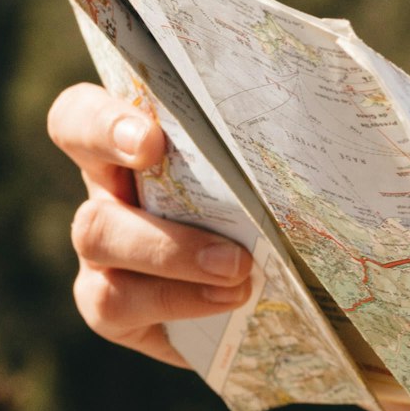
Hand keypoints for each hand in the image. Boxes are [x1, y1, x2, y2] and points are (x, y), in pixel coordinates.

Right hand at [47, 83, 252, 370]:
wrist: (277, 270)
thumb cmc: (268, 192)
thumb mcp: (268, 157)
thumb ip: (275, 132)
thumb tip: (329, 102)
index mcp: (130, 142)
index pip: (80, 118)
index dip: (101, 125)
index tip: (150, 142)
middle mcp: (106, 194)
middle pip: (92, 210)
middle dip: (159, 236)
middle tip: (233, 255)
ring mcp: (101, 254)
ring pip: (103, 254)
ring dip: (175, 266)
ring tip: (240, 279)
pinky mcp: (111, 306)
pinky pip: (120, 308)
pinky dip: (180, 305)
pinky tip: (229, 303)